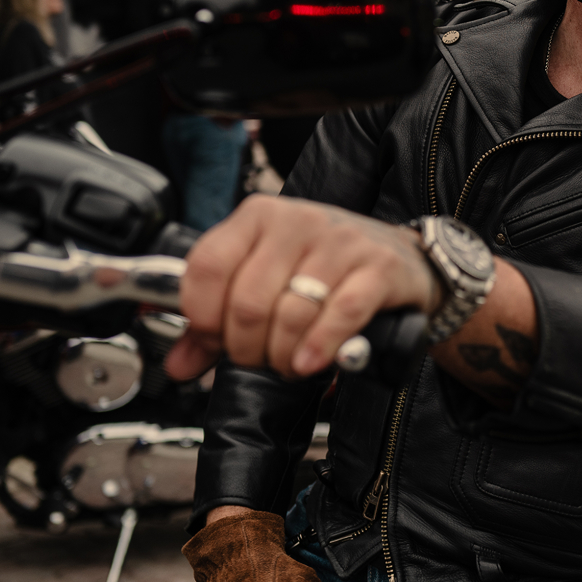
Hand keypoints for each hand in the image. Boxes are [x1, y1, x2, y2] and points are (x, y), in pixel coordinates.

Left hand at [167, 195, 441, 380]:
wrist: (403, 257)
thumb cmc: (327, 269)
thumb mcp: (267, 281)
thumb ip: (218, 324)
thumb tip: (178, 365)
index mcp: (258, 217)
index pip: (207, 267)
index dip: (203, 317)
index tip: (214, 339)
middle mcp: (297, 222)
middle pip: (248, 302)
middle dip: (246, 348)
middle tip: (257, 360)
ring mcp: (340, 243)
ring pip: (291, 314)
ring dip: (282, 356)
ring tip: (287, 364)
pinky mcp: (378, 268)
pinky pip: (340, 314)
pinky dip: (320, 347)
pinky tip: (311, 362)